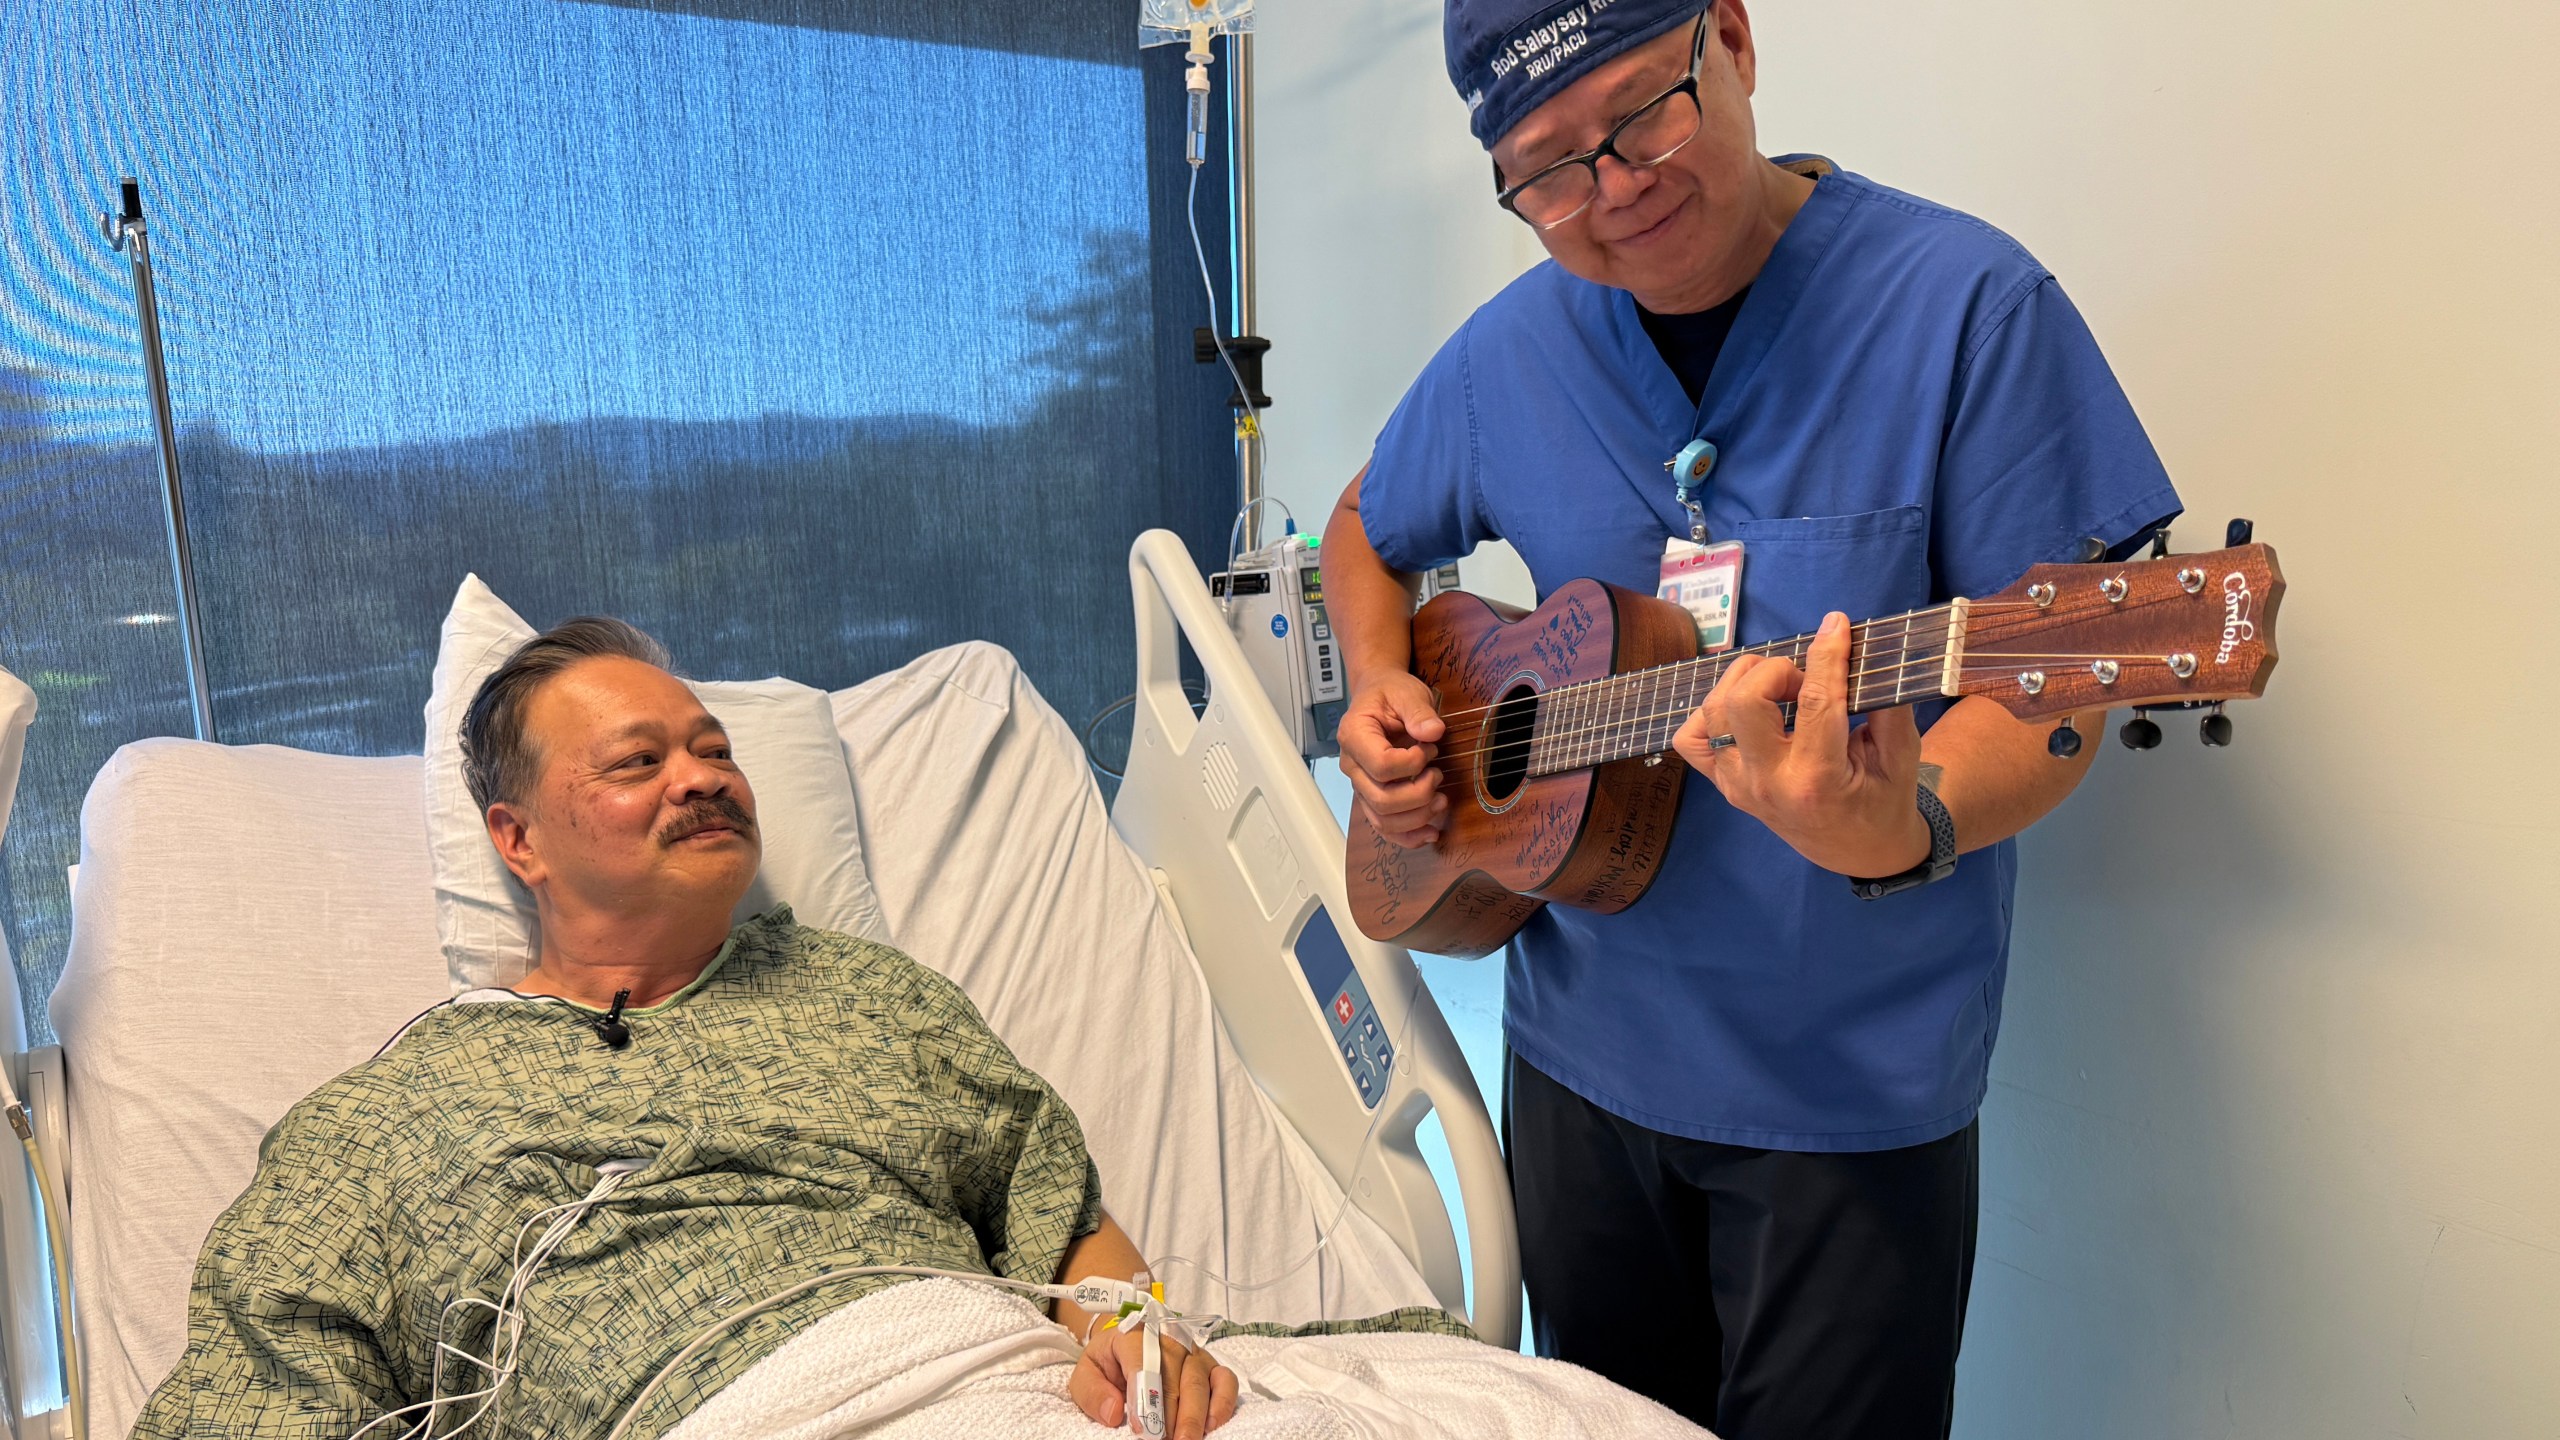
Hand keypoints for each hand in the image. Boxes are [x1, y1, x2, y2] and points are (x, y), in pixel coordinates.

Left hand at [1069, 1322, 1238, 1437]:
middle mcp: (1169, 1341)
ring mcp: (1193, 1353)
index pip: (1142, 1361)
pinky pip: (1226, 1381)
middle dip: (1170, 1413)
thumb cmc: (1107, 1364)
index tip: (1141, 1428)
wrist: (1124, 1351)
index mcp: (1134, 1336)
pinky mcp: (1211, 1367)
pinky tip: (1212, 1425)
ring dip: (1194, 1415)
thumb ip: (1092, 1391)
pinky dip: (1223, 1403)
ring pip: (1199, 1380)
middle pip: (1174, 1374)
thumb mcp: (1086, 1374)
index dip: (1143, 1396)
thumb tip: (1113, 1411)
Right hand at [1337, 671, 1447, 847]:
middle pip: (1382, 800)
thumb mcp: (1406, 692)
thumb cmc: (1389, 694)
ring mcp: (1360, 785)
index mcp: (1354, 736)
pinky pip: (1384, 828)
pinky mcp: (1372, 798)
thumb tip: (1433, 732)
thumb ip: (1419, 711)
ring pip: (1383, 820)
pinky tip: (1431, 833)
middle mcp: (1352, 766)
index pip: (1381, 766)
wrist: (1378, 697)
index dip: (1412, 764)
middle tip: (1438, 774)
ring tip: (1441, 800)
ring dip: (1418, 817)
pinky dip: (1408, 836)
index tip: (1429, 750)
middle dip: (1419, 794)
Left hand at [1671, 611, 1932, 876]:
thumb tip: (1863, 652)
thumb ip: (1888, 705)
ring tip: (1782, 691)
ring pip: (1713, 710)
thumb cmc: (1883, 802)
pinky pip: (1692, 738)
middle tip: (1806, 682)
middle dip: (1777, 670)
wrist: (1858, 852)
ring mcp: (1737, 785)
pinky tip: (1746, 711)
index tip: (1836, 624)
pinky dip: (1712, 712)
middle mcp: (1766, 783)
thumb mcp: (1901, 757)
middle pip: (1743, 700)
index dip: (1826, 655)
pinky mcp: (1723, 785)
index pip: (1814, 702)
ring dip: (1746, 681)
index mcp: (1816, 780)